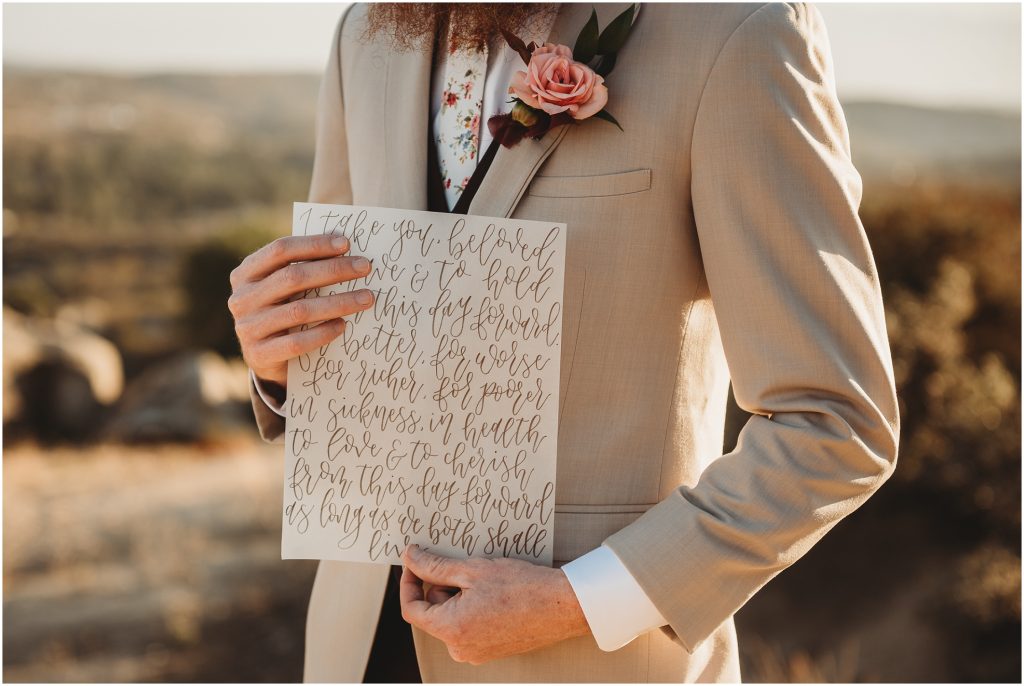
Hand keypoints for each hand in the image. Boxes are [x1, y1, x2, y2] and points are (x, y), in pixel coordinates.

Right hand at [228, 234, 374, 387]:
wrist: (262, 357)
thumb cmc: (280, 310)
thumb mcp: (282, 288)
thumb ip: (301, 268)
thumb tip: (344, 247)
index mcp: (246, 273)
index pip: (280, 250)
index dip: (314, 245)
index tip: (346, 244)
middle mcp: (242, 298)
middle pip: (293, 277)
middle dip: (333, 270)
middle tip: (364, 267)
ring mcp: (248, 328)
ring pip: (299, 310)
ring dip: (338, 302)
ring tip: (366, 298)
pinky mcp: (259, 355)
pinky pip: (297, 342)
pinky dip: (323, 332)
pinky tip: (343, 325)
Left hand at [399, 544, 590, 664]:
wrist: (562, 606)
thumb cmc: (522, 588)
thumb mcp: (473, 570)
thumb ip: (435, 566)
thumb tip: (411, 558)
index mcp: (451, 630)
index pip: (412, 609)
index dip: (409, 582)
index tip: (414, 563)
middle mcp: (460, 648)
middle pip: (434, 613)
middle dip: (443, 588)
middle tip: (466, 568)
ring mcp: (476, 652)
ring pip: (452, 619)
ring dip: (460, 597)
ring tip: (487, 582)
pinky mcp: (491, 651)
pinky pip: (469, 627)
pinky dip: (474, 608)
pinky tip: (496, 595)